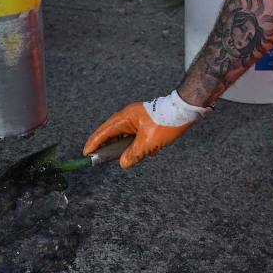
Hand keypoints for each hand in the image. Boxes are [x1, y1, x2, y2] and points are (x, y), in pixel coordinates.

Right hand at [83, 90, 212, 167]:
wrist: (185, 109)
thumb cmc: (167, 122)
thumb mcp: (149, 142)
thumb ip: (134, 154)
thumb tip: (123, 163)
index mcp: (125, 118)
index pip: (103, 132)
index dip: (94, 143)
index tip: (86, 154)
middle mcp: (128, 117)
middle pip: (113, 134)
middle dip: (114, 148)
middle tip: (111, 159)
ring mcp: (137, 119)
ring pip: (127, 137)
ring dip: (132, 148)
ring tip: (139, 156)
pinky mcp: (146, 122)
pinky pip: (138, 136)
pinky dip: (142, 145)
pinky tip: (152, 152)